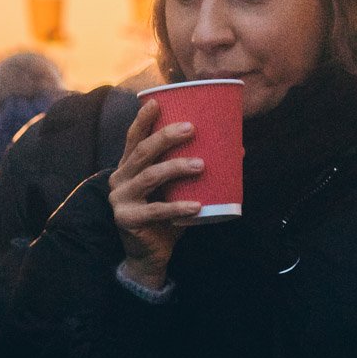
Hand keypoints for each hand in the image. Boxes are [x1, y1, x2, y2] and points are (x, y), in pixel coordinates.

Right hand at [109, 99, 202, 289]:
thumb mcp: (177, 190)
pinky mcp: (127, 219)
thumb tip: (237, 149)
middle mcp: (120, 179)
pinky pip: (156, 210)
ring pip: (149, 176)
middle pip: (142, 151)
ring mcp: (120, 199)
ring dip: (176, 168)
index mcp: (128, 167)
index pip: (133, 138)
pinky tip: (197, 206)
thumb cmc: (166, 218)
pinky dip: (178, 207)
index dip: (143, 119)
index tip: (157, 101)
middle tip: (191, 128)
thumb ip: (194, 171)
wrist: (149, 256)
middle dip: (166, 137)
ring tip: (201, 165)